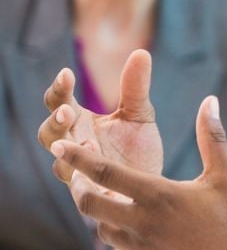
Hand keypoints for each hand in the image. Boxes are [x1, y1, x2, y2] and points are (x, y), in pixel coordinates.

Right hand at [38, 50, 163, 181]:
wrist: (154, 187)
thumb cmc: (138, 147)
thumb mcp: (140, 114)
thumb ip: (136, 88)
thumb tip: (141, 53)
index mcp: (80, 123)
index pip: (58, 102)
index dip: (59, 89)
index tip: (67, 73)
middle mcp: (73, 147)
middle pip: (48, 134)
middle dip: (55, 123)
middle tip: (68, 111)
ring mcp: (79, 173)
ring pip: (60, 165)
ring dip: (69, 154)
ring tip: (88, 143)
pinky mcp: (92, 196)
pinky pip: (81, 192)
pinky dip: (86, 184)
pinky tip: (97, 178)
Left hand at [51, 96, 226, 249]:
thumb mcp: (226, 175)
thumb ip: (211, 136)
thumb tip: (209, 101)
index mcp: (159, 195)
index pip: (105, 172)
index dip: (78, 157)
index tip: (60, 146)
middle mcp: (143, 222)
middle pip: (89, 204)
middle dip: (78, 187)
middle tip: (78, 176)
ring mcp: (142, 248)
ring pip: (101, 228)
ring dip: (99, 213)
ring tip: (108, 199)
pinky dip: (119, 236)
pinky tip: (132, 228)